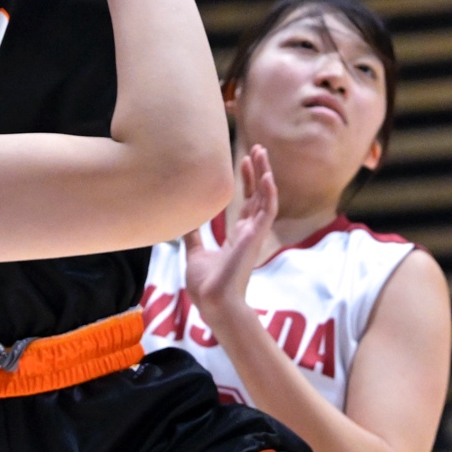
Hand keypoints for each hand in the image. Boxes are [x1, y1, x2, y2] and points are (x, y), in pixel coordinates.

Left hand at [185, 145, 277, 318]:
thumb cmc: (207, 284)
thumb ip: (193, 235)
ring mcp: (254, 234)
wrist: (213, 301)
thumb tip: (182, 220)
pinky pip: (267, 211)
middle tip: (258, 149)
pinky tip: (267, 176)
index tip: (242, 161)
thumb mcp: (195, 253)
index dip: (246, 181)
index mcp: (237, 237)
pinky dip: (269, 193)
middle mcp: (249, 233)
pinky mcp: (256, 237)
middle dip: (258, 172)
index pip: (246, 203)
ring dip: (265, 175)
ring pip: (265, 198)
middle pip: (258, 195)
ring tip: (262, 153)